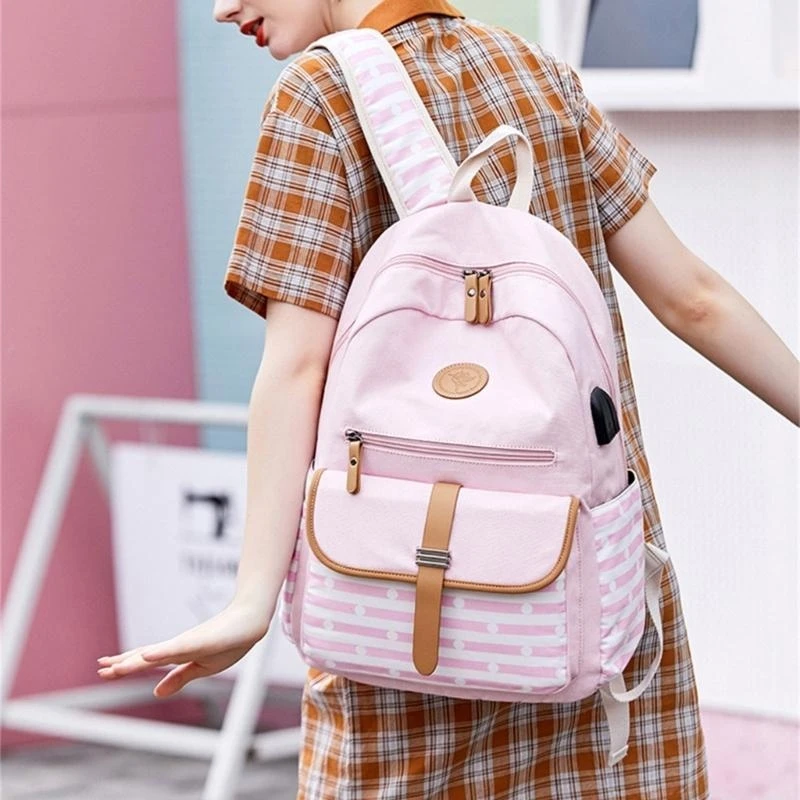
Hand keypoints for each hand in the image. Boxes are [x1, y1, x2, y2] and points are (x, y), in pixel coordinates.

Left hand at [96, 600, 271, 697]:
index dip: (125, 665)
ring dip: (135, 660)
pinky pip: (178, 648)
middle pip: (146, 655)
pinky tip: (148, 655)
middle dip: (123, 663)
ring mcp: (189, 642)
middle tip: (100, 668)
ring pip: (158, 653)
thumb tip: (156, 692)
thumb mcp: (203, 667)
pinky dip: (161, 652)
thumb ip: (179, 678)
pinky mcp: (201, 640)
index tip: (103, 670)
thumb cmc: (230, 641)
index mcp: (179, 653)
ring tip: (115, 667)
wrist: (251, 621)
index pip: (147, 660)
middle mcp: (179, 646)